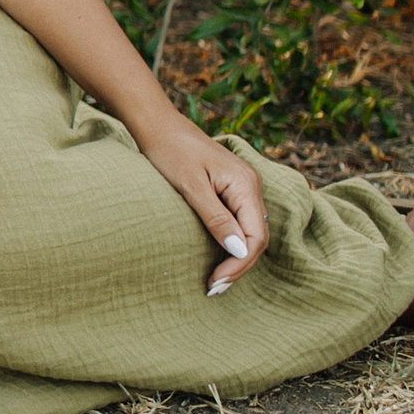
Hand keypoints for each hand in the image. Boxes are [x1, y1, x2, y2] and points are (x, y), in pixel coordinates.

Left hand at [132, 115, 269, 291]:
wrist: (157, 125)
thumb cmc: (169, 151)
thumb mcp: (190, 186)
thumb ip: (216, 218)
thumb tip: (241, 250)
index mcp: (246, 184)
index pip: (256, 235)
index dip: (240, 263)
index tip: (216, 283)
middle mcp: (251, 186)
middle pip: (257, 237)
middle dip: (238, 265)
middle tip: (214, 289)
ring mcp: (242, 188)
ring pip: (250, 232)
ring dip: (236, 257)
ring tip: (216, 280)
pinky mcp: (230, 189)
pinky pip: (240, 222)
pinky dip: (231, 243)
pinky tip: (218, 257)